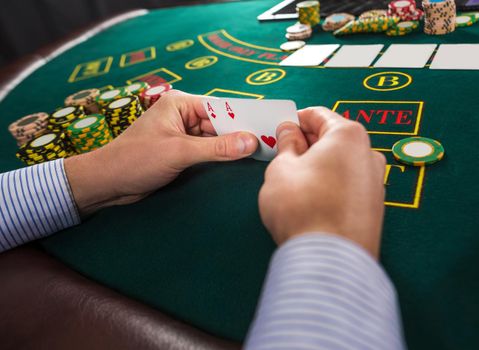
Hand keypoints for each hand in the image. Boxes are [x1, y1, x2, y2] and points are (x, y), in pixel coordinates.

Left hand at [65, 90, 257, 214]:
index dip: (244, 119)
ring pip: (216, 139)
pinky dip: (221, 157)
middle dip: (240, 135)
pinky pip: (207, 152)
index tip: (268, 127)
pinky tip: (239, 163)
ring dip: (232, 148)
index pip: (220, 108)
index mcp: (180, 104)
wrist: (107, 183)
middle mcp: (183, 115)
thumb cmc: (136, 160)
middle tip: (269, 145)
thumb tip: (251, 142)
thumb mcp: (179, 152)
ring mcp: (183, 135)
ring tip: (260, 155)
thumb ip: (216, 148)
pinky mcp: (181, 152)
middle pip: (221, 123)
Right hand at [258, 107, 385, 258]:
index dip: (296, 119)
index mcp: (348, 135)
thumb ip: (286, 144)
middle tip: (283, 154)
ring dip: (319, 165)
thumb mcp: (281, 168)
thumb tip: (289, 132)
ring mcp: (375, 182)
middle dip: (307, 143)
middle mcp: (369, 154)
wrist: (330, 261)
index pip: (318, 115)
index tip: (281, 128)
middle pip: (333, 138)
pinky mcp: (375, 207)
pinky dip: (330, 184)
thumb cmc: (303, 208)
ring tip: (295, 180)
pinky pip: (348, 184)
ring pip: (341, 162)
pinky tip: (312, 199)